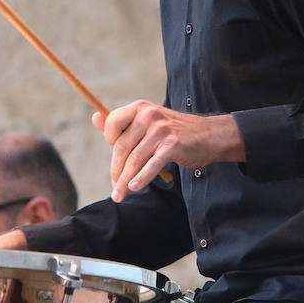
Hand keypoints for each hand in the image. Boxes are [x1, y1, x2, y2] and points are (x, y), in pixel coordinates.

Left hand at [93, 100, 244, 201]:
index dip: (110, 142)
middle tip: (114, 189)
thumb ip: (121, 123)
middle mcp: (148, 115)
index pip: (112, 124)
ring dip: (125, 180)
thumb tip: (94, 117)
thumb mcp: (147, 122)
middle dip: (116, 171)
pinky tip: (134, 187)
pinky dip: (141, 178)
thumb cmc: (174, 131)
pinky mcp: (172, 145)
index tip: (116, 158)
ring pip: (135, 159)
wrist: (208, 135)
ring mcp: (161, 130)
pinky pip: (151, 165)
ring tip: (119, 195)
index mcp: (139, 108)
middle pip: (123, 147)